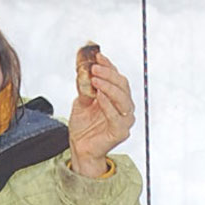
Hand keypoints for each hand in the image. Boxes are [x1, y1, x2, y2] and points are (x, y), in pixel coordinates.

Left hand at [68, 52, 134, 177]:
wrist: (80, 147)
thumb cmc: (83, 126)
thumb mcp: (81, 101)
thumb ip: (84, 87)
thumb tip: (82, 67)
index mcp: (116, 97)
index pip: (117, 77)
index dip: (108, 66)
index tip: (98, 56)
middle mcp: (124, 107)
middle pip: (122, 86)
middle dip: (108, 74)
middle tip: (94, 68)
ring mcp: (124, 120)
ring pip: (123, 99)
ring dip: (109, 87)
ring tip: (95, 80)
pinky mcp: (121, 132)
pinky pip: (117, 117)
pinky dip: (108, 105)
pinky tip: (99, 97)